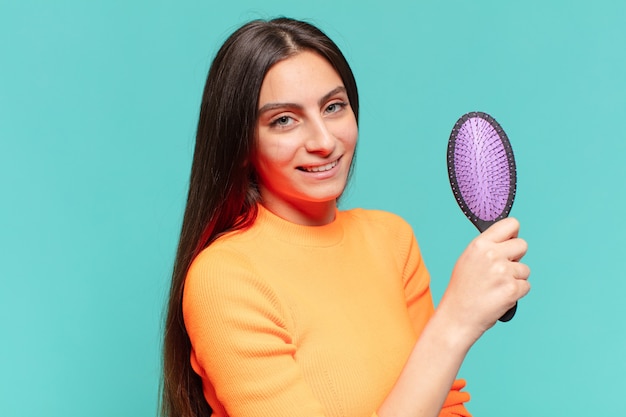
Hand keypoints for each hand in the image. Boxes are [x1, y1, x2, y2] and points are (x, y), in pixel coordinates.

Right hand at [439, 218, 530, 342]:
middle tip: (501, 271)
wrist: (458, 316)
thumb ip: (488, 247)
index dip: (513, 234)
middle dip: (516, 258)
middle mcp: (492, 255)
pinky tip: (500, 297)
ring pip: (525, 269)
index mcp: (479, 244)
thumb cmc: (462, 290)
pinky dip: (516, 293)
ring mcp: (503, 272)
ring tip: (496, 287)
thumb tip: (509, 238)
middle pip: (523, 245)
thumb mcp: (468, 259)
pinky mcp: (513, 289)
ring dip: (515, 278)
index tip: (509, 243)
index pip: (511, 224)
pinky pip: (526, 286)